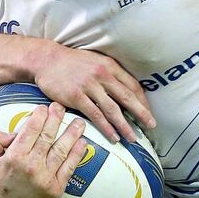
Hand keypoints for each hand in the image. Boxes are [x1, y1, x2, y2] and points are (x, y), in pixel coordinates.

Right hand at [0, 103, 87, 197]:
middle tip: (60, 107)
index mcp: (14, 158)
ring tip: (78, 121)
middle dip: (56, 118)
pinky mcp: (55, 189)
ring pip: (62, 150)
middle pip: (48, 136)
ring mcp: (45, 178)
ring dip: (72, 133)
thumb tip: (1, 123)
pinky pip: (69, 167)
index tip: (43, 107)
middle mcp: (32, 167)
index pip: (31, 130)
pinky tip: (82, 142)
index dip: (39, 116)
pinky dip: (77, 154)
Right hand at [34, 46, 154, 142]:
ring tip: (132, 138)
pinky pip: (95, 114)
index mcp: (110, 66)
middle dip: (141, 114)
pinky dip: (106, 127)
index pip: (132, 85)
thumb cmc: (73, 63)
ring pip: (112, 109)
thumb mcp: (96, 61)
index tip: (149, 113)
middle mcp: (102, 74)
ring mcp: (89, 86)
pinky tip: (113, 136)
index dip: (142, 101)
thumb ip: (111, 73)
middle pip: (127, 97)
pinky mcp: (76, 96)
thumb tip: (128, 90)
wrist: (47, 60)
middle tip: (151, 126)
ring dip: (124, 125)